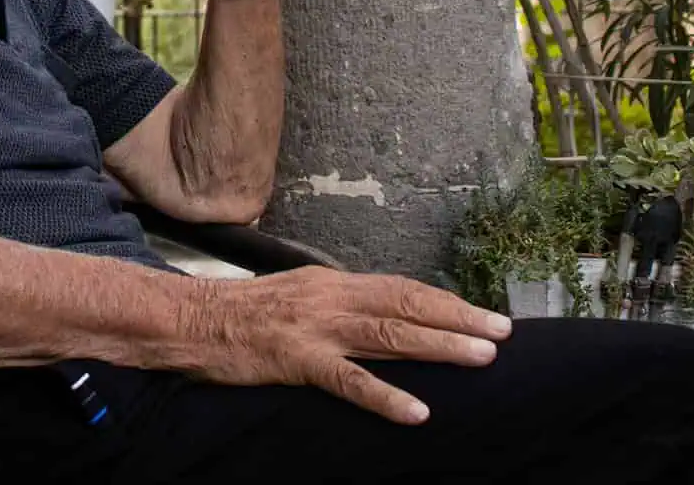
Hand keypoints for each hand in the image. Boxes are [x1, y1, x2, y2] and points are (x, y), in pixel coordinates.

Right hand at [180, 268, 510, 423]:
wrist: (190, 320)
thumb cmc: (242, 314)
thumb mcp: (298, 298)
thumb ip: (339, 306)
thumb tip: (381, 317)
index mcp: (334, 282)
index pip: (402, 288)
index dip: (446, 302)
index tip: (483, 314)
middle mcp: (333, 298)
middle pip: (407, 304)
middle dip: (459, 318)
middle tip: (503, 332)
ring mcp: (317, 328)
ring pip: (390, 334)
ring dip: (440, 346)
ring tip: (481, 357)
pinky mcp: (298, 359)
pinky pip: (350, 380)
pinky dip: (386, 396)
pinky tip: (417, 411)